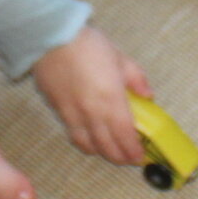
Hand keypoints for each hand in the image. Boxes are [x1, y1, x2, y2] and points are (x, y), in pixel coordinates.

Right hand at [32, 24, 152, 165]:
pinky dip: (84, 143)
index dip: (133, 150)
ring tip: (111, 154)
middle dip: (120, 157)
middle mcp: (92, 112)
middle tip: (129, 159)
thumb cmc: (87, 44)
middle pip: (107, 146)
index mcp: (111, 99)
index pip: (125, 135)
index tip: (140, 156)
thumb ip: (135, 78)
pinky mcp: (58, 111)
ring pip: (88, 145)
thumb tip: (147, 95)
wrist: (50, 38)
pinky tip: (90, 142)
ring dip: (102, 154)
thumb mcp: (119, 57)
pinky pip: (73, 135)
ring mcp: (73, 114)